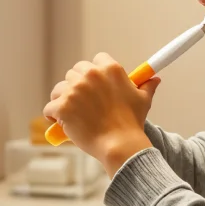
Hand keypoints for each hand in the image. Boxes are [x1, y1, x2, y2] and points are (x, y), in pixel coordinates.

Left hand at [43, 53, 158, 176]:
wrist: (120, 144)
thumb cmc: (131, 123)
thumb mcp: (142, 100)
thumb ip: (146, 85)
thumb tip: (155, 78)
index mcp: (110, 69)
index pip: (95, 60)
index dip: (94, 73)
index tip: (95, 86)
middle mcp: (91, 75)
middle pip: (74, 72)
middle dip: (76, 85)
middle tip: (82, 102)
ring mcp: (75, 90)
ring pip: (59, 89)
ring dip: (62, 99)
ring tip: (70, 113)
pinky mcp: (62, 106)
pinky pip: (50, 107)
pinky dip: (52, 115)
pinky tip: (59, 122)